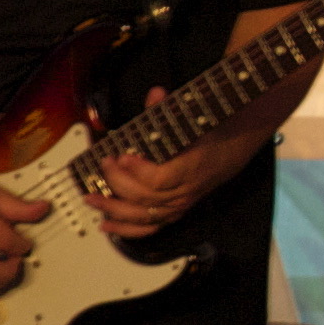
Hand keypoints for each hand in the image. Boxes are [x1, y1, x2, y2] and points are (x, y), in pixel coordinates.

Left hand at [88, 94, 239, 238]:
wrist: (231, 152)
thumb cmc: (210, 135)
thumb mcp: (194, 120)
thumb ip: (170, 111)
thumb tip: (155, 94)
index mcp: (192, 167)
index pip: (160, 179)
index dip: (138, 171)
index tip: (122, 156)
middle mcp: (185, 191)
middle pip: (145, 197)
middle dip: (117, 182)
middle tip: (104, 164)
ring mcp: (178, 205)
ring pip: (143, 216)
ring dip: (114, 210)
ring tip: (92, 199)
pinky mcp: (172, 213)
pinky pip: (148, 228)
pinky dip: (126, 230)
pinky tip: (107, 226)